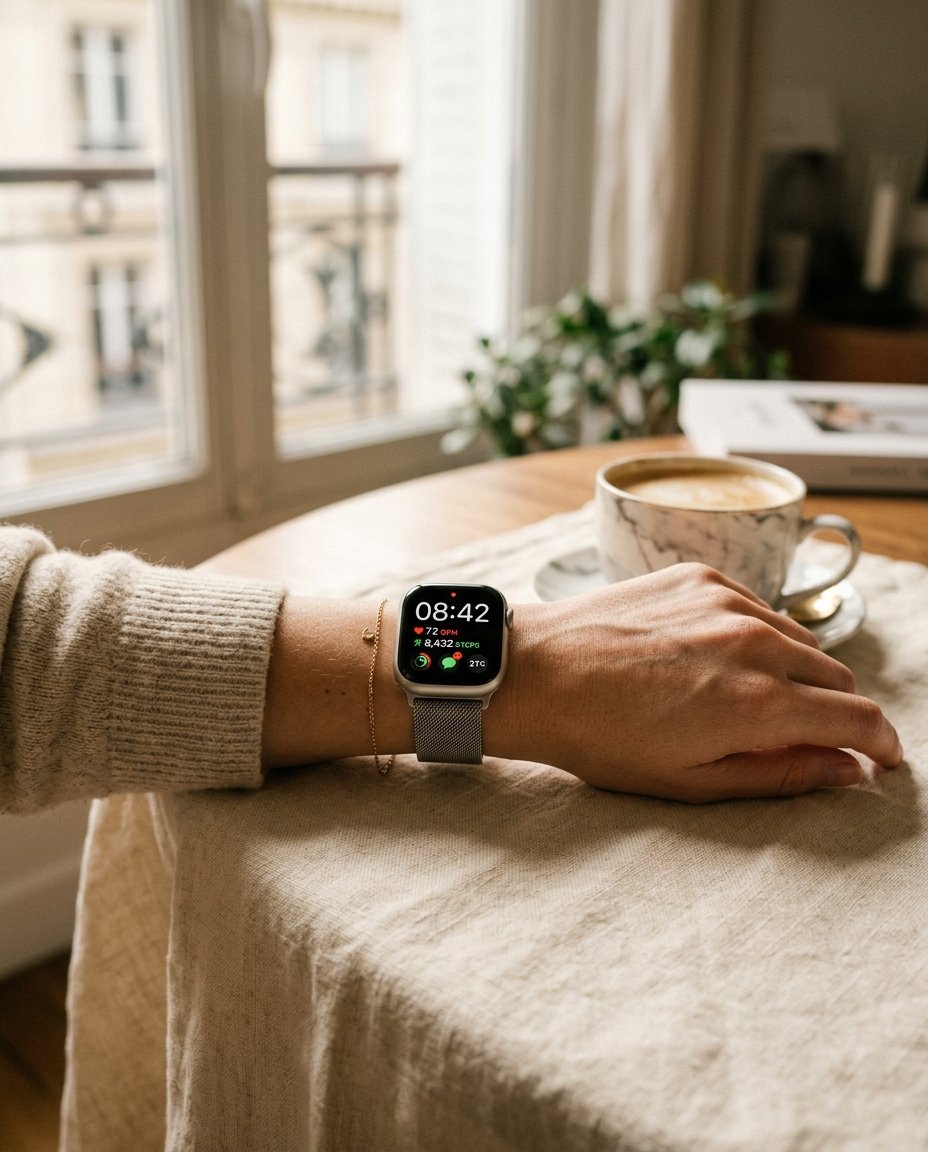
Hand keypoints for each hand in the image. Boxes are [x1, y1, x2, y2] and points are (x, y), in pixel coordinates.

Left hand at [488, 563, 902, 801]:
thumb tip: (846, 769)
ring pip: (799, 638)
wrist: (534, 673)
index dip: (880, 743)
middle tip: (807, 737)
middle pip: (836, 676)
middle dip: (836, 711)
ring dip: (798, 672)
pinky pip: (758, 608)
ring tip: (752, 700)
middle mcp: (753, 643)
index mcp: (758, 703)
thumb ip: (781, 774)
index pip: (857, 718)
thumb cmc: (601, 738)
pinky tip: (718, 659)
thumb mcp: (692, 780)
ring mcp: (726, 602)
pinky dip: (758, 636)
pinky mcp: (700, 575)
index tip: (881, 758)